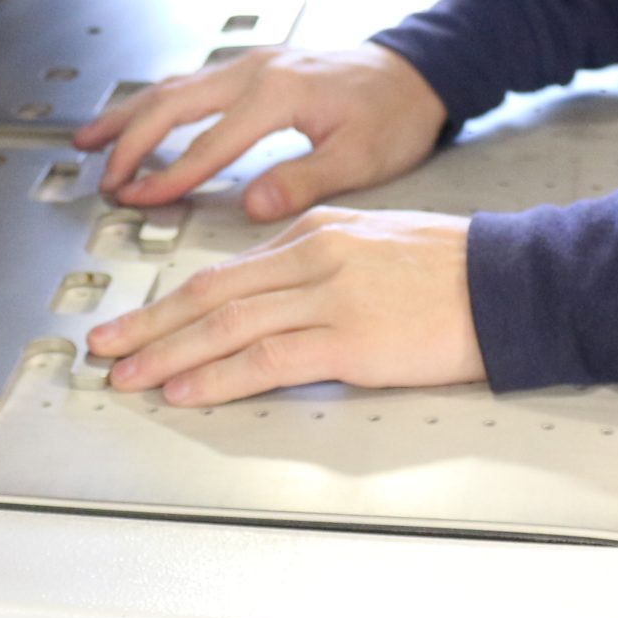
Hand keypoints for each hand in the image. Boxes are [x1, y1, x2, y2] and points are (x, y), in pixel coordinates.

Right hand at [72, 44, 448, 219]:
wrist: (418, 72)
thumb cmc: (395, 115)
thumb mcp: (361, 158)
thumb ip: (303, 180)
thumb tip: (252, 206)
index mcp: (278, 94)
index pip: (208, 145)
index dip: (168, 176)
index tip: (136, 199)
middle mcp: (256, 71)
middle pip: (172, 103)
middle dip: (129, 140)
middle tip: (101, 177)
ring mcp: (252, 63)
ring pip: (173, 86)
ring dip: (129, 114)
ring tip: (90, 141)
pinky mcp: (254, 66)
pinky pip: (191, 82)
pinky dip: (155, 102)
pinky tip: (137, 118)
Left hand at [87, 207, 482, 406]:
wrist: (514, 281)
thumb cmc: (459, 270)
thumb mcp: (379, 244)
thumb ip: (325, 263)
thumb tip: (281, 294)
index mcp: (319, 229)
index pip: (230, 271)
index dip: (177, 300)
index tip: (142, 319)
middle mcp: (312, 255)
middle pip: (210, 293)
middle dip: (149, 322)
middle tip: (104, 344)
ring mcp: (327, 296)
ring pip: (224, 325)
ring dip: (166, 352)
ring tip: (127, 373)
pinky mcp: (348, 338)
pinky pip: (263, 359)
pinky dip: (215, 375)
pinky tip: (184, 388)